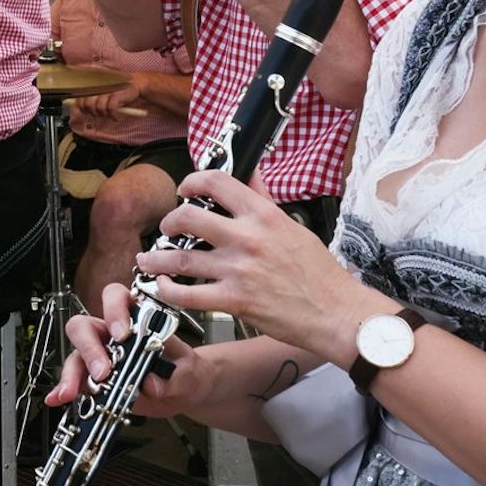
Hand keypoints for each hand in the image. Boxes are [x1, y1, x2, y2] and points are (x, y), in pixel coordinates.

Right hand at [47, 283, 210, 415]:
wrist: (183, 394)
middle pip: (85, 326)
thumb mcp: (190, 371)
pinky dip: (66, 389)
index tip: (122, 334)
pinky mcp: (94, 379)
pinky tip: (60, 398)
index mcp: (135, 319)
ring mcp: (99, 357)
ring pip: (75, 356)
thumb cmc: (185, 371)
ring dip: (72, 373)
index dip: (114, 311)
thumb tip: (152, 382)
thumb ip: (174, 377)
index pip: (116, 298)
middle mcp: (111, 334)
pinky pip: (74, 381)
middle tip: (102, 371)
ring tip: (74, 391)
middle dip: (89, 347)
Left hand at [72, 84, 145, 122]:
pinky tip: (116, 117)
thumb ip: (89, 101)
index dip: (79, 108)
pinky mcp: (118, 93)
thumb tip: (77, 113)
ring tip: (110, 114)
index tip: (83, 113)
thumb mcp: (102, 94)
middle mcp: (99, 84)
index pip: (79, 97)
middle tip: (100, 114)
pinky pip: (111, 108)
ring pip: (98, 107)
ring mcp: (108, 88)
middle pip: (87, 103)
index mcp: (93, 83)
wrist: (136, 82)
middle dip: (93, 112)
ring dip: (104, 114)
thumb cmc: (117, 90)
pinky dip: (114, 115)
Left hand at [135, 171, 384, 354]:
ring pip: (179, 258)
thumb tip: (251, 172)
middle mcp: (247, 239)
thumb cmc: (319, 273)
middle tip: (166, 229)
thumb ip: (265, 199)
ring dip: (156, 259)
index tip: (184, 190)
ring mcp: (238, 270)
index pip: (216, 182)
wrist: (337, 313)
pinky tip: (163, 288)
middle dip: (168, 222)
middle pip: (188, 217)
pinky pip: (187, 295)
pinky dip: (168, 291)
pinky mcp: (234, 301)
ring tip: (148, 260)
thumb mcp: (293, 226)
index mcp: (263, 216)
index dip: (192, 181)